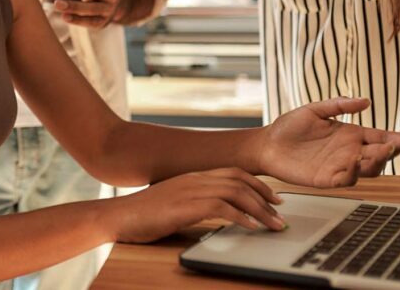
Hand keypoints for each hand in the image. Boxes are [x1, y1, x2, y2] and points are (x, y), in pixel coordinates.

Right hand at [109, 168, 284, 243]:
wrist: (119, 216)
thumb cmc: (143, 214)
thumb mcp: (174, 203)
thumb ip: (195, 202)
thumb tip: (219, 212)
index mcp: (192, 177)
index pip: (232, 172)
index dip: (257, 183)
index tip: (272, 198)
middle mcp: (194, 179)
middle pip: (239, 179)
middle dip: (265, 195)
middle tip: (281, 212)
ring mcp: (190, 190)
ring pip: (235, 192)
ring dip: (260, 209)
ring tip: (274, 224)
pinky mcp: (186, 206)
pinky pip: (222, 207)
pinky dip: (242, 216)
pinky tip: (252, 227)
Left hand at [258, 97, 399, 187]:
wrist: (267, 144)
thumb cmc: (289, 127)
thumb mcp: (315, 110)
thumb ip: (338, 105)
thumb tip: (366, 101)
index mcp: (351, 135)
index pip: (383, 137)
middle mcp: (350, 152)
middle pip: (381, 155)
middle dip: (394, 151)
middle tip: (398, 144)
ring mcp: (341, 167)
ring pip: (369, 170)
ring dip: (377, 162)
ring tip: (379, 151)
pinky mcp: (327, 179)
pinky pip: (346, 179)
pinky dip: (353, 172)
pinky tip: (353, 161)